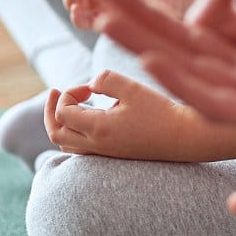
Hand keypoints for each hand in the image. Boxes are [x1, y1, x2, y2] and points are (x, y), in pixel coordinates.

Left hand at [44, 70, 190, 159]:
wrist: (184, 137)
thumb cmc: (161, 111)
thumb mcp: (132, 88)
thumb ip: (105, 79)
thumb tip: (90, 84)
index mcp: (98, 128)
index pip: (63, 112)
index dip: (68, 93)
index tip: (89, 87)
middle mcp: (97, 146)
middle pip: (56, 133)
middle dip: (51, 111)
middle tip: (55, 92)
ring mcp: (105, 154)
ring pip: (66, 145)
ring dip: (62, 123)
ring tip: (70, 106)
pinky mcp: (113, 156)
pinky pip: (81, 150)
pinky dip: (75, 134)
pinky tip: (88, 119)